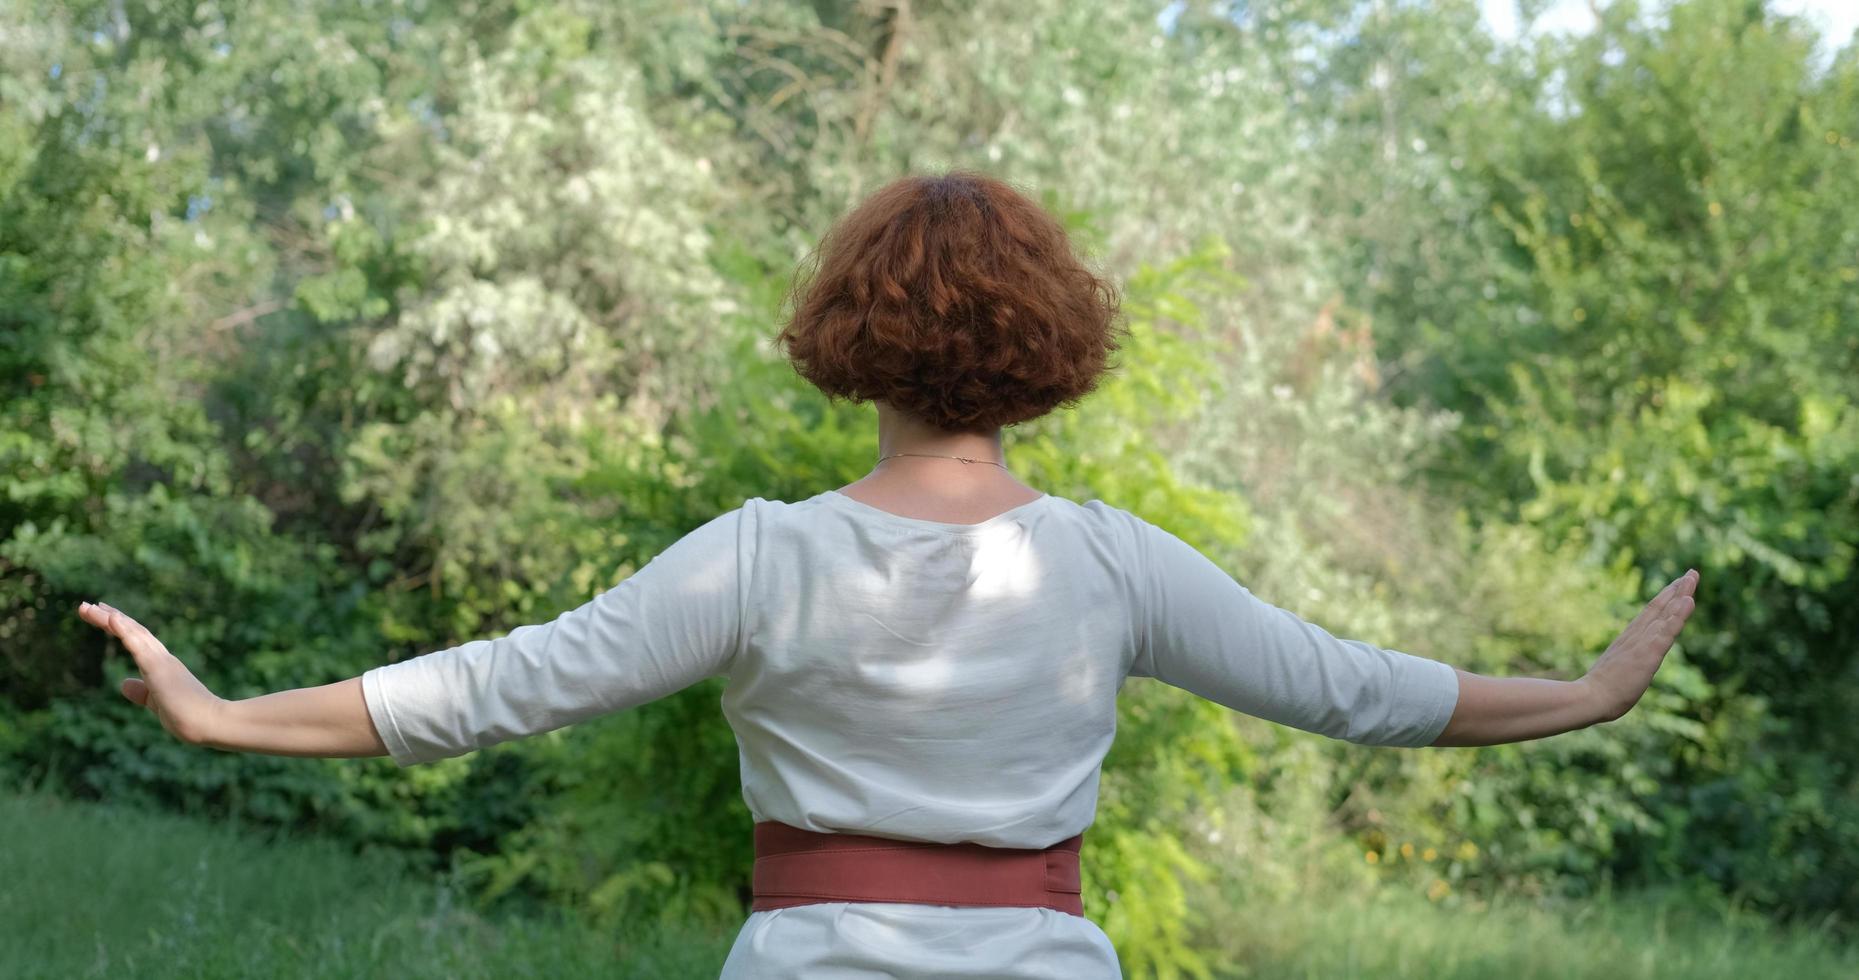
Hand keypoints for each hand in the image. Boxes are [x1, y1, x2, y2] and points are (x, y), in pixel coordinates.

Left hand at [76, 601, 225, 746]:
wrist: (210, 723)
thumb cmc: (189, 717)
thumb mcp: (157, 703)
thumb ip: (142, 692)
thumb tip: (124, 683)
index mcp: (163, 666)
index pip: (138, 640)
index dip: (120, 626)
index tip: (103, 615)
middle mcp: (162, 658)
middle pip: (132, 631)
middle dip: (108, 617)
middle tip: (85, 606)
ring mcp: (161, 661)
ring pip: (133, 633)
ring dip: (109, 619)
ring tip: (89, 607)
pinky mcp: (159, 668)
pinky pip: (138, 646)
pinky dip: (124, 630)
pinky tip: (111, 618)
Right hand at [1578, 569, 1699, 722]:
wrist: (1589, 697)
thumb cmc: (1599, 691)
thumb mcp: (1615, 673)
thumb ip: (1622, 666)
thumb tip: (1620, 671)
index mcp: (1629, 640)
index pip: (1651, 615)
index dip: (1665, 599)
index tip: (1677, 585)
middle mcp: (1636, 636)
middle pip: (1660, 607)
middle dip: (1676, 590)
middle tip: (1691, 572)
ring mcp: (1643, 642)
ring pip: (1665, 613)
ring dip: (1680, 594)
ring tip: (1692, 577)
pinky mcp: (1649, 652)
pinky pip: (1668, 630)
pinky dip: (1678, 615)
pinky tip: (1689, 601)